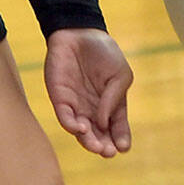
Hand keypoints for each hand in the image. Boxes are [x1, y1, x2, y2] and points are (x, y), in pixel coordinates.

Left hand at [43, 29, 132, 157]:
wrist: (78, 32)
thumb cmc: (103, 52)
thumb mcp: (120, 72)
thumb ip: (115, 96)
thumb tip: (104, 120)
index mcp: (111, 103)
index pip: (117, 126)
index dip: (121, 137)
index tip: (123, 148)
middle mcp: (93, 109)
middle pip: (99, 134)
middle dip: (104, 145)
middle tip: (108, 152)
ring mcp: (77, 106)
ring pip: (82, 131)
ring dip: (89, 141)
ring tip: (97, 147)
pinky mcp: (60, 99)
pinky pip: (65, 117)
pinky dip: (72, 125)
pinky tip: (82, 129)